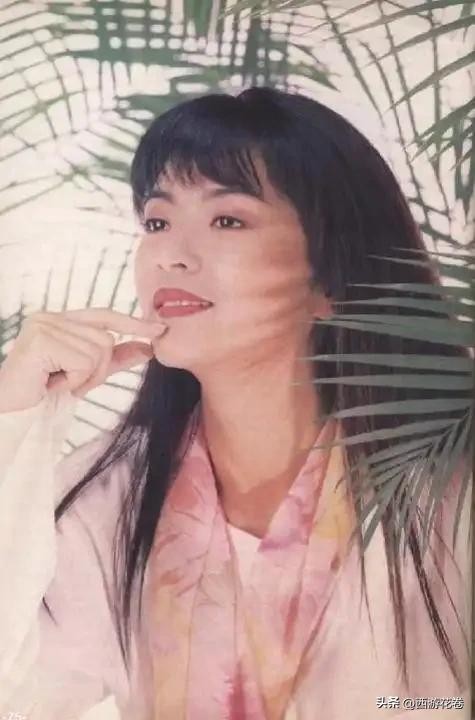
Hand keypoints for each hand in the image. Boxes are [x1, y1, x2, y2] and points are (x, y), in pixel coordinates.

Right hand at [0, 308, 166, 411]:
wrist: (10, 410)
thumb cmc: (44, 390)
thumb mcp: (86, 372)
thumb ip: (115, 358)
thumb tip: (148, 348)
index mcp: (60, 319)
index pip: (105, 315)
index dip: (133, 323)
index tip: (160, 329)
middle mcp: (51, 316)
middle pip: (106, 338)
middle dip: (98, 369)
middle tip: (72, 384)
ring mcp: (44, 325)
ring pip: (97, 351)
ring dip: (85, 377)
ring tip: (60, 383)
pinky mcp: (41, 340)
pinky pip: (83, 362)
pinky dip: (74, 380)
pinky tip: (53, 384)